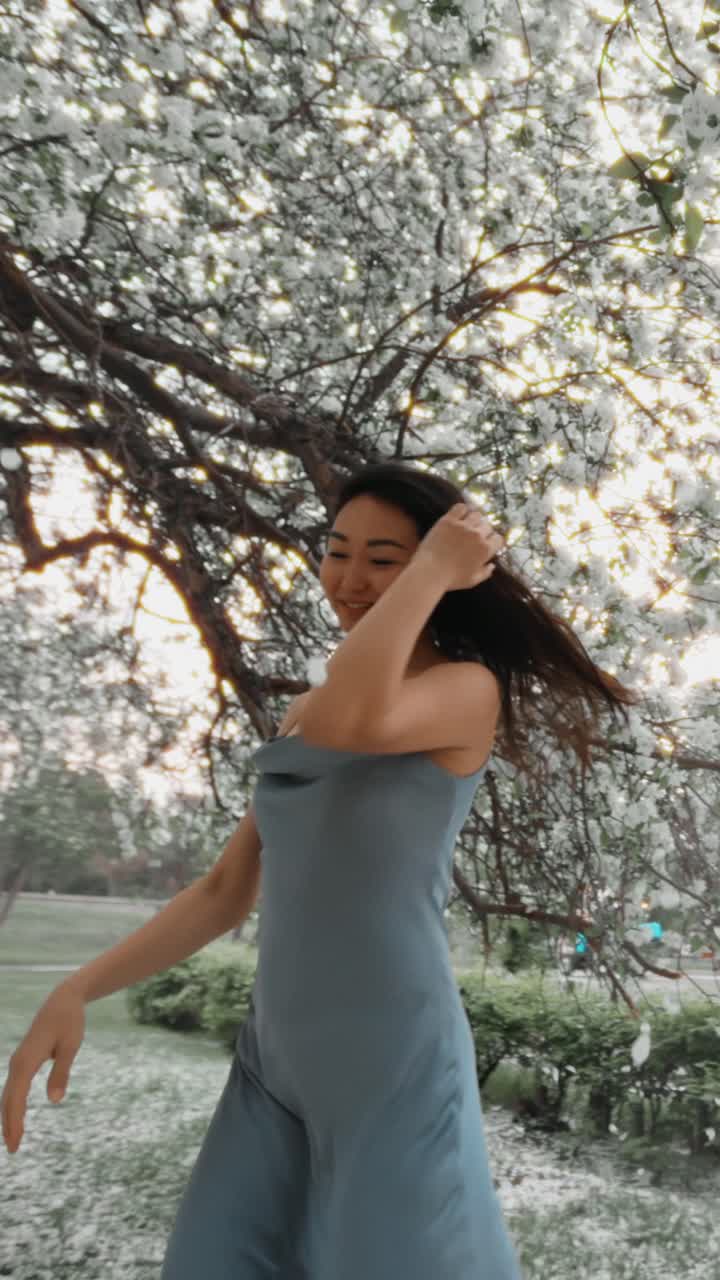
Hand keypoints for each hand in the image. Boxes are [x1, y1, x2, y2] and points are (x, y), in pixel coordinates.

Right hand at [1, 982, 85, 1154]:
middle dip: (9, 1125)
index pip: (16, 1099)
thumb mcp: (70, 1046)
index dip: (14, 1122)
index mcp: (26, 1061)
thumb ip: (61, 1072)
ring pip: (9, 1094)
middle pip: (8, 1100)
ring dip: (9, 1116)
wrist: (63, 1000)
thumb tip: (54, 1101)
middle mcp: (18, 1063)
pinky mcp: (23, 1060)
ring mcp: (19, 1061)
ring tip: (13, 1139)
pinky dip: (13, 1104)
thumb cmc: (69, 1022)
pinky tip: (17, 1116)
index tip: (15, 1143)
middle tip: (13, 1149)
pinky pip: (14, 1087)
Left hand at [414, 503, 504, 590]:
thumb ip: (485, 573)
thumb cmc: (451, 579)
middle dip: (484, 531)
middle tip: (475, 536)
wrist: (430, 572)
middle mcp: (477, 535)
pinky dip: (462, 510)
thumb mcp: (472, 581)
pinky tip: (458, 516)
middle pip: (487, 525)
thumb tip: (492, 566)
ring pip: (476, 515)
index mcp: (485, 550)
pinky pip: (460, 507)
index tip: (487, 543)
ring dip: (474, 520)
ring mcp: (463, 526)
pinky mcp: (448, 520)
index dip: (493, 541)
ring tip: (467, 525)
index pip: (498, 538)